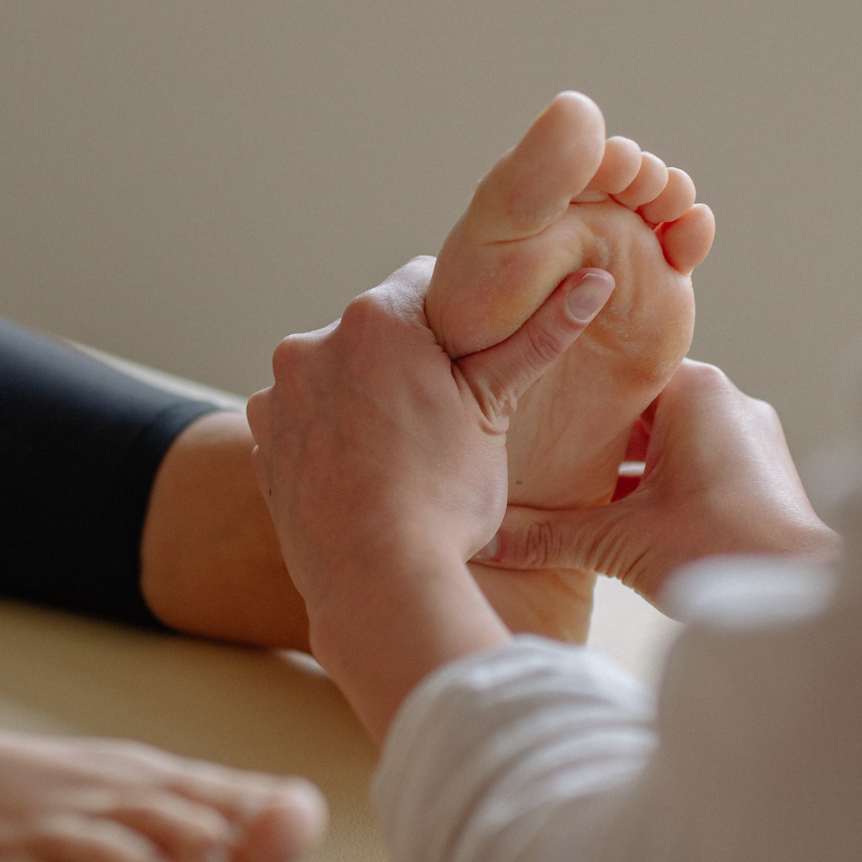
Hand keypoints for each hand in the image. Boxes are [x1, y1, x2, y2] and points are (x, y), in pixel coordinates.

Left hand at [246, 256, 612, 738]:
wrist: (375, 582)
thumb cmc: (443, 498)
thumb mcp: (496, 411)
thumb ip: (540, 338)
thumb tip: (596, 283)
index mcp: (376, 318)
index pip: (427, 279)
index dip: (459, 318)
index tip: (473, 360)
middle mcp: (314, 341)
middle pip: (378, 329)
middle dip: (409, 359)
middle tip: (445, 416)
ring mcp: (281, 393)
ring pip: (339, 371)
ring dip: (366, 393)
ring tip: (403, 452)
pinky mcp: (264, 438)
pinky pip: (305, 415)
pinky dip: (331, 431)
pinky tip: (364, 470)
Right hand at [477, 360, 838, 606]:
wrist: (799, 593)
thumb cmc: (717, 551)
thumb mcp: (618, 540)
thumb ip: (547, 536)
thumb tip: (486, 540)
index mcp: (694, 389)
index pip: (616, 370)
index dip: (570, 391)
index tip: (531, 409)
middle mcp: (726, 400)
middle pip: (640, 405)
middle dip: (593, 434)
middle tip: (539, 452)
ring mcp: (748, 435)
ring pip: (669, 436)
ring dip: (627, 464)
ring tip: (573, 488)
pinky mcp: (760, 472)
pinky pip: (696, 461)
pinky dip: (661, 481)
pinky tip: (625, 515)